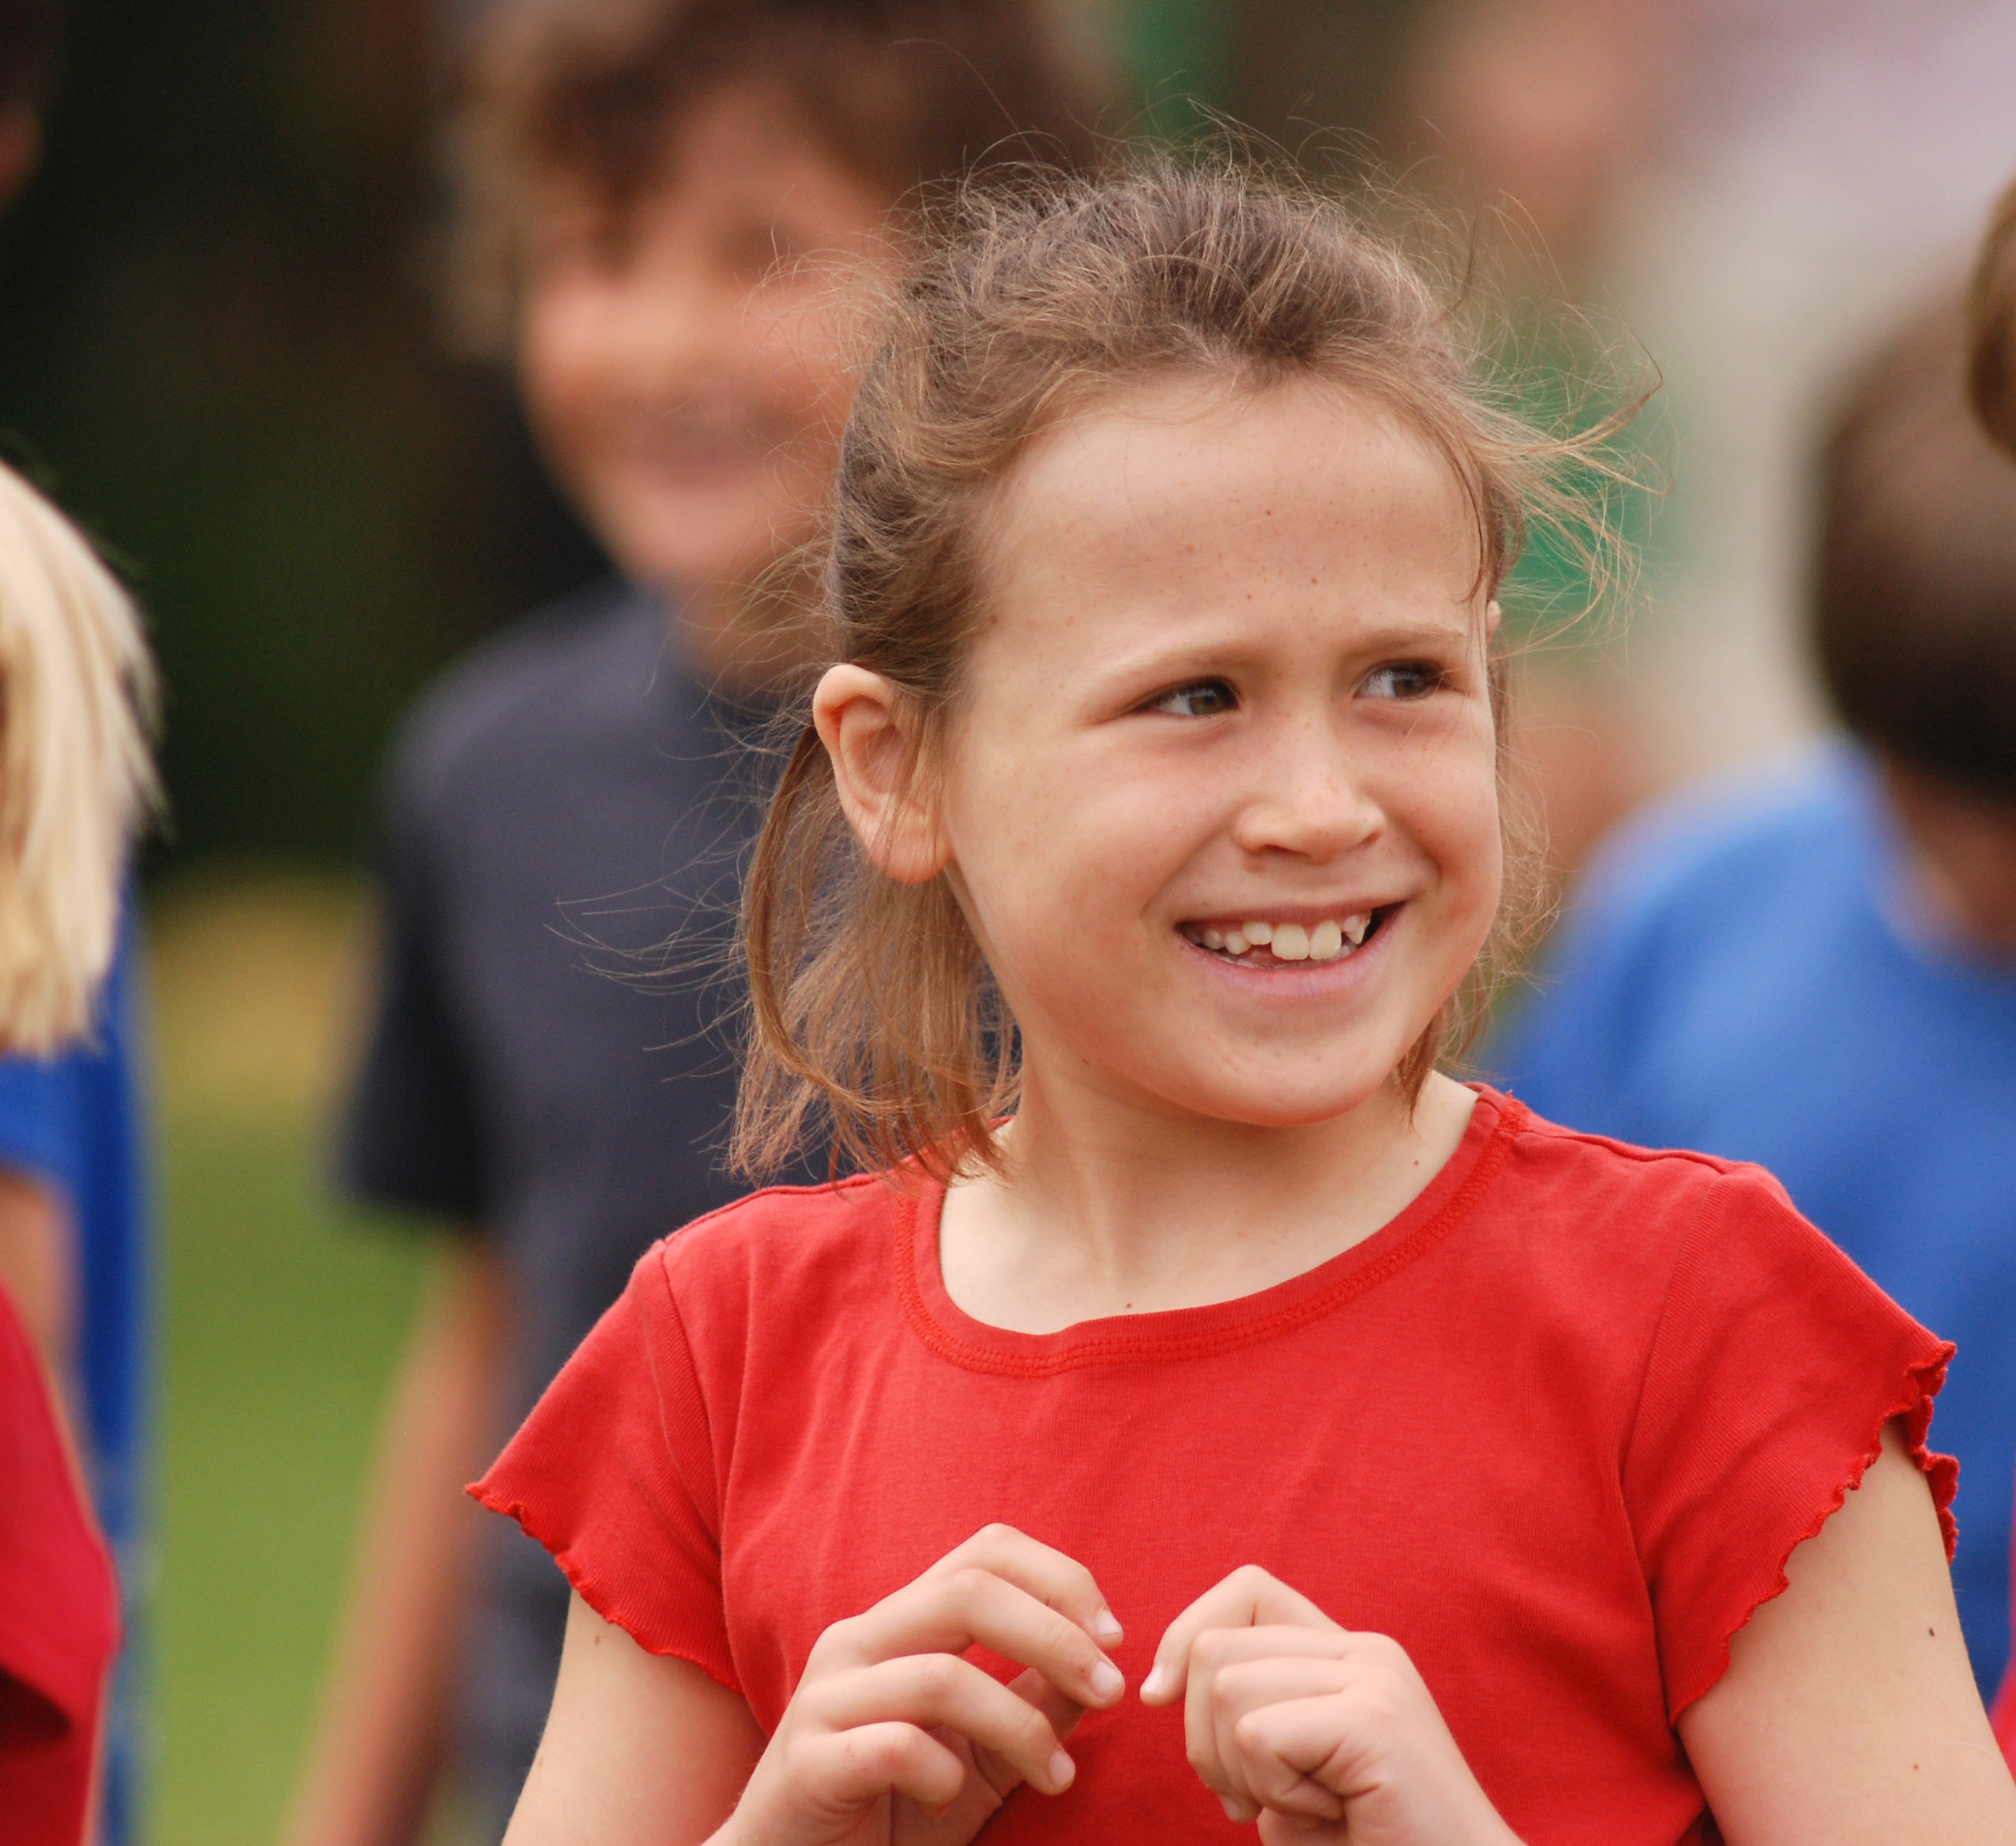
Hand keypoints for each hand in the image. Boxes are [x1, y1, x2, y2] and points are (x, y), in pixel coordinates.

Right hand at [718, 1524, 1125, 1845]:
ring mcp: (827, 1697)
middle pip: (970, 1591)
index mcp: (900, 1623)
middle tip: (1111, 1690)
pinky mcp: (809, 1762)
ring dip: (1022, 1726)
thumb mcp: (979, 1756)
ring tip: (1060, 1777)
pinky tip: (953, 1801)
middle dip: (1055, 1636)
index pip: (985, 1552)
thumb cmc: (890, 1807)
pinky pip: (895, 1746)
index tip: (1115, 1637)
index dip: (1059, 1579)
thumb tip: (1099, 1669)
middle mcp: (859, 1641)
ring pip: (943, 1676)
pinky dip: (944, 1773)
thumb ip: (1030, 1705)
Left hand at [1142, 1566, 1518, 1845]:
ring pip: (1227, 1690)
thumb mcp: (1293, 1770)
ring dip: (1241, 1773)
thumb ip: (1248, 1714)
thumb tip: (1163, 1686)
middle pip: (1215, 1647)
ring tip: (1302, 1809)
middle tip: (1248, 1802)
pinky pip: (1258, 1736)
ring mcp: (1374, 1677)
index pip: (1245, 1589)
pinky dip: (1272, 1792)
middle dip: (1201, 1737)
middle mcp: (1363, 1650)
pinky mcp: (1374, 1717)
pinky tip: (1328, 1815)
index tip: (1161, 1697)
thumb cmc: (1370, 1844)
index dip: (1186, 1634)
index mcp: (1347, 1652)